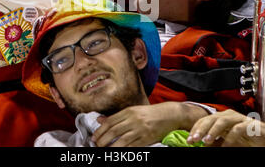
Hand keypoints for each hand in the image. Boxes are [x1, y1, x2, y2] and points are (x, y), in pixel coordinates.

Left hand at [92, 102, 207, 146]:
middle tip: (96, 145)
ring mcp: (141, 129)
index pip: (110, 121)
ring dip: (110, 147)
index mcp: (129, 111)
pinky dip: (123, 151)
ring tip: (104, 150)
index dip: (100, 130)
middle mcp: (134, 119)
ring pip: (121, 140)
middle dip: (102, 139)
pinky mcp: (147, 139)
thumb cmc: (150, 113)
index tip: (94, 137)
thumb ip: (117, 116)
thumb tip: (100, 120)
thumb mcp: (133, 111)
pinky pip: (132, 147)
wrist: (170, 115)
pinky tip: (118, 153)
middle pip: (113, 131)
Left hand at [187, 109, 264, 146]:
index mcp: (225, 120)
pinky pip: (240, 128)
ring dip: (213, 130)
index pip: (207, 119)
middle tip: (193, 139)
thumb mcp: (230, 143)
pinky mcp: (254, 126)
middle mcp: (233, 117)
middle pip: (212, 117)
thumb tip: (201, 144)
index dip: (196, 128)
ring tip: (206, 141)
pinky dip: (231, 137)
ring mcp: (243, 120)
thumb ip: (217, 142)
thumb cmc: (253, 143)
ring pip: (224, 119)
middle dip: (201, 128)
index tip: (188, 139)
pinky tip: (226, 145)